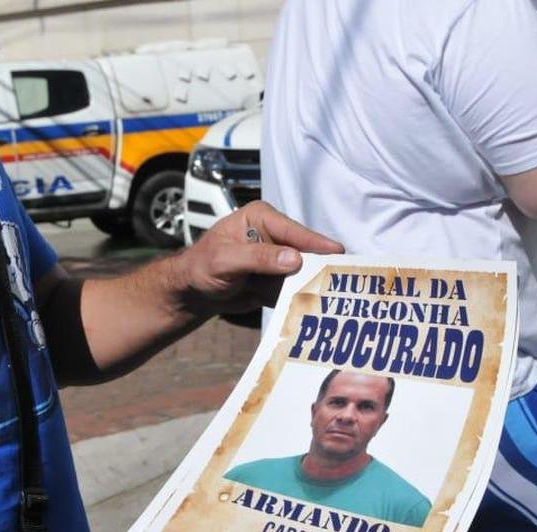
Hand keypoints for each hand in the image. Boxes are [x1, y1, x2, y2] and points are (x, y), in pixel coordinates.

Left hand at [170, 201, 343, 314]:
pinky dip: (303, 298)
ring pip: (304, 272)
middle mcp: (274, 235)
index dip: (316, 244)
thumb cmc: (201, 267)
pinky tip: (318, 308)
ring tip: (337, 296)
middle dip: (320, 265)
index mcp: (261, 218)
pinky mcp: (278, 280)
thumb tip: (295, 259)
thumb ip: (259, 258)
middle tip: (344, 278)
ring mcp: (278, 259)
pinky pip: (295, 288)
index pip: (293, 231)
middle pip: (305, 251)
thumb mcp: (225, 260)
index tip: (338, 253)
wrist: (192, 292)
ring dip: (315, 284)